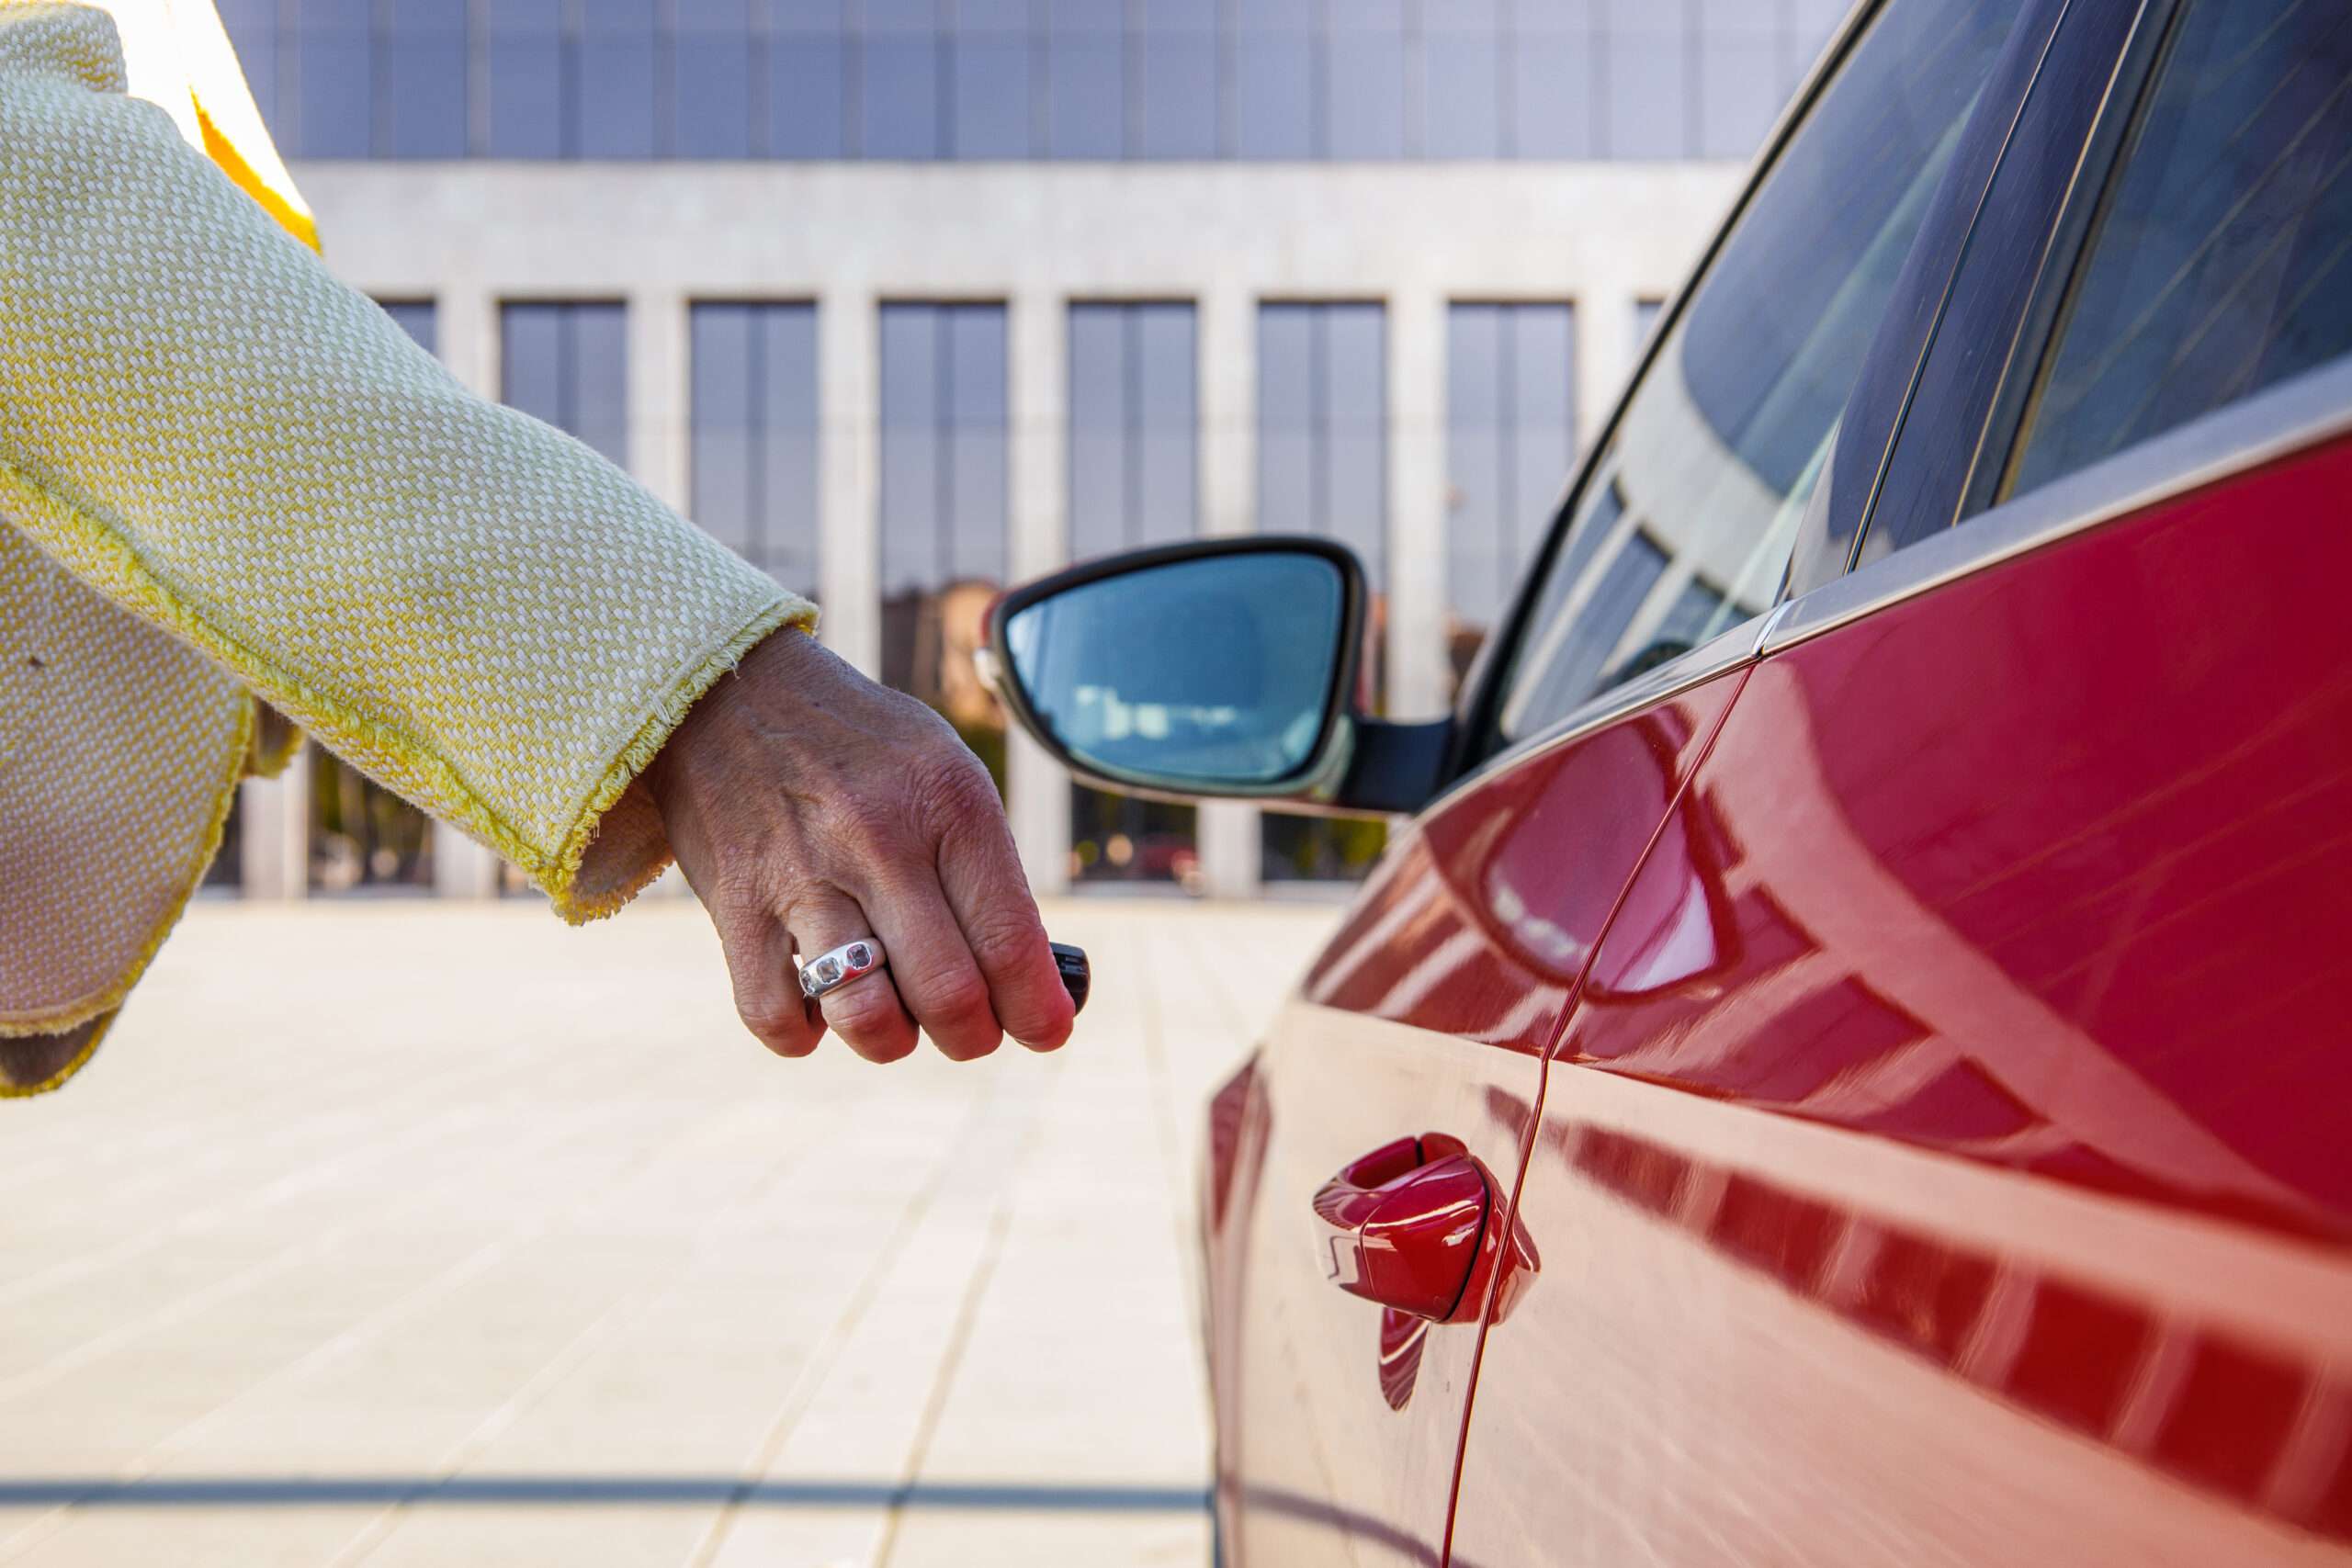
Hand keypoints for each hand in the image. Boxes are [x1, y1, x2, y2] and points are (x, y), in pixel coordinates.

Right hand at [643, 629, 1075, 1062]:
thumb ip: (982, 867)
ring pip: (866, 1019)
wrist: (728, 686)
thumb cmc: (859, 744)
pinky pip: (774, 1016)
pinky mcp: (735, 905)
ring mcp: (802, 877)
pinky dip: (804, 1034)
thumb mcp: (943, 771)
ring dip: (893, 1043)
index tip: (1047, 1031)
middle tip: (971, 1031)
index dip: (1038, 1010)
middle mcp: (879, 841)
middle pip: (949, 996)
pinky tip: (818, 1008)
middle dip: (973, 1038)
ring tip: (897, 1022)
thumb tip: (1023, 978)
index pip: (1010, 940)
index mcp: (948, 803)